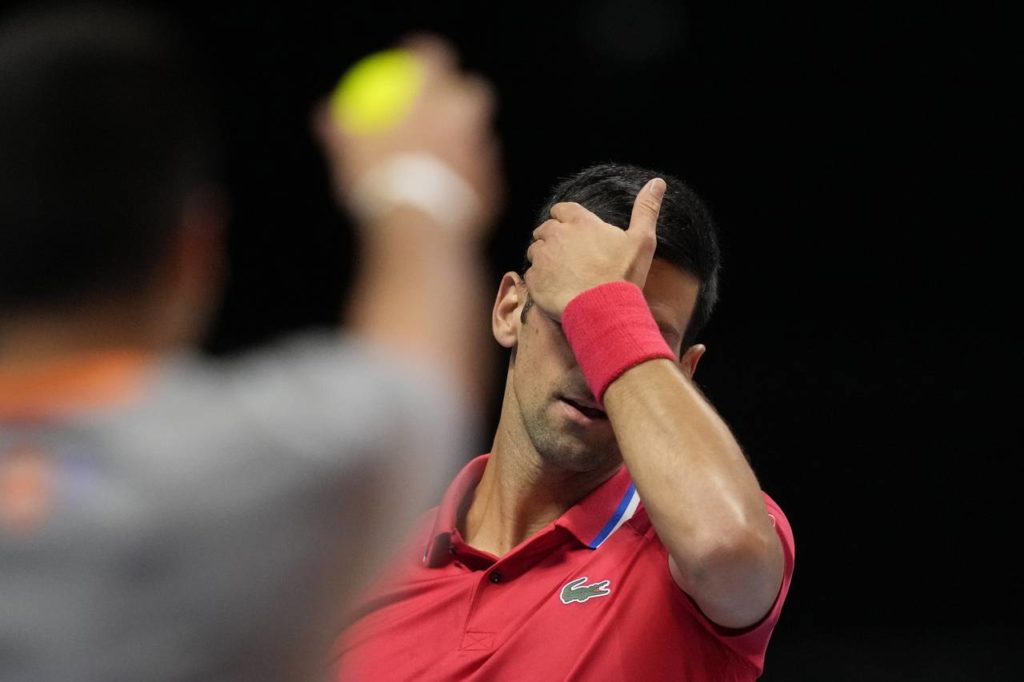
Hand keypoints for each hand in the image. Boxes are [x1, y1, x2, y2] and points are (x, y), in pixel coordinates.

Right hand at [312, 34, 502, 236]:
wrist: (420, 231)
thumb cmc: (379, 183)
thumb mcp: (347, 150)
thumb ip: (339, 125)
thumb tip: (327, 115)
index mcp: (436, 91)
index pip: (432, 55)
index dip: (421, 56)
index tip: (411, 66)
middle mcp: (468, 114)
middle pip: (470, 92)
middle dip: (456, 99)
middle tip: (433, 113)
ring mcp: (486, 151)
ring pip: (478, 138)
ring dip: (460, 147)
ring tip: (430, 169)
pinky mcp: (493, 187)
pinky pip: (479, 178)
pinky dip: (463, 183)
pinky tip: (441, 200)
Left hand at [524, 178, 665, 318]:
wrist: (603, 311)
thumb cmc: (623, 276)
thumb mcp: (642, 240)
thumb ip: (646, 209)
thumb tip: (657, 183)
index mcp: (579, 221)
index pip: (562, 210)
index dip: (566, 219)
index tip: (574, 231)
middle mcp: (556, 234)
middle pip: (545, 229)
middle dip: (553, 238)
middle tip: (569, 256)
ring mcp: (542, 256)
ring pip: (535, 250)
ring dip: (545, 258)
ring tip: (562, 273)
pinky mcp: (534, 278)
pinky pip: (531, 274)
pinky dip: (540, 280)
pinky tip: (556, 288)